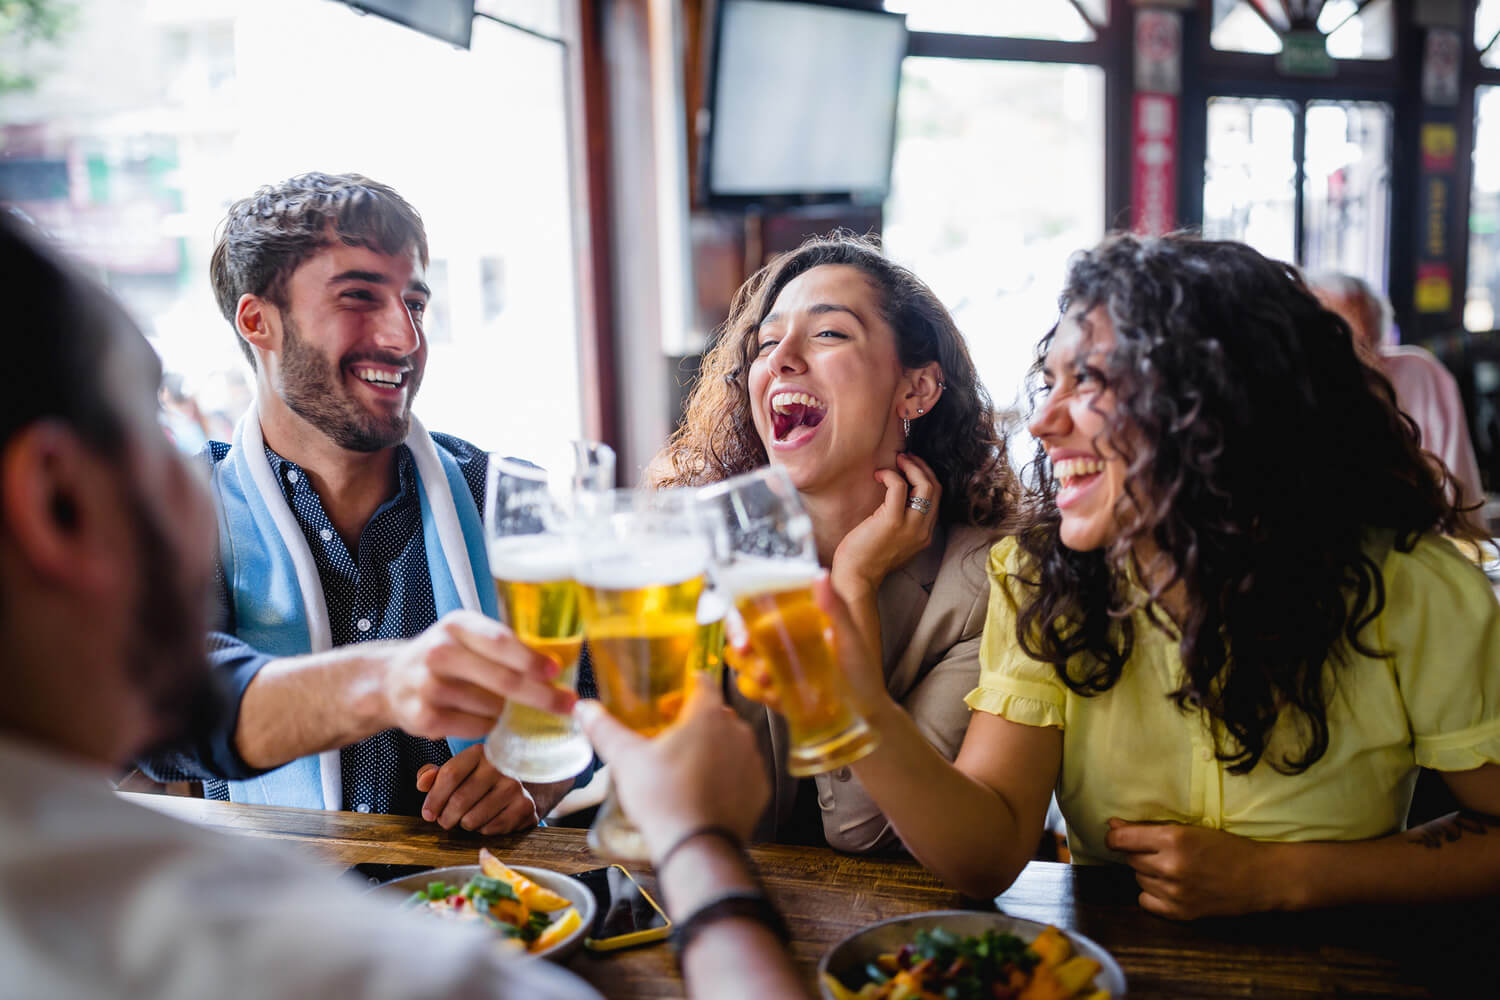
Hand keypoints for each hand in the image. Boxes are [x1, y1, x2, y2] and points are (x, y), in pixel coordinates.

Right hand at [383, 610, 574, 740]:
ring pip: (492, 708)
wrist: (392, 680)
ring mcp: (429, 687)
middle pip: (502, 680)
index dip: (530, 659)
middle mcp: (440, 652)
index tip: (555, 671)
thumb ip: (503, 646)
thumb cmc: (446, 657)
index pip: (500, 641)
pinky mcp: (424, 717)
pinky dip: (488, 726)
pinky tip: (485, 718)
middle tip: (565, 704)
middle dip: (540, 695)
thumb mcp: (468, 636)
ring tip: (509, 707)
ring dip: (510, 712)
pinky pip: (476, 727)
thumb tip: (555, 669)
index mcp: (457, 625)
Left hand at [414, 743, 538, 833]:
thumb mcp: (458, 771)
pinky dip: (482, 830)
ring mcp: (515, 786)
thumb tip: (423, 783)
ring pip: (472, 818)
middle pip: (460, 800)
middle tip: (445, 821)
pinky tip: (486, 820)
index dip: (434, 798)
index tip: (428, 813)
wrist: (523, 786)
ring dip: (464, 824)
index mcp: (480, 752)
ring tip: (468, 818)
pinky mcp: (524, 806)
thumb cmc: (482, 780)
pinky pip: (490, 828)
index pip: (450, 775)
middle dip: (445, 817)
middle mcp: (500, 766)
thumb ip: (434, 775)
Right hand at [573, 672, 768, 850]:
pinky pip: (745, 772)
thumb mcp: (626, 760)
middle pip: (718, 714)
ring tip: (688, 768)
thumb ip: (604, 729)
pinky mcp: (760, 788)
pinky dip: (730, 776)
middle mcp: (737, 731)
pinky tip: (707, 789)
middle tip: (674, 738)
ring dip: (716, 749)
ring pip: (734, 743)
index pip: (704, 683)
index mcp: (707, 715)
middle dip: (698, 721)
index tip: (675, 698)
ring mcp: (753, 760)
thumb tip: (585, 709)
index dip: (688, 687)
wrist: (696, 846)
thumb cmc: (663, 799)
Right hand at [728, 575, 889, 719]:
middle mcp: (779, 641)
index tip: (744, 637)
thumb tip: (821, 576)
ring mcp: (774, 667)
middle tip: (751, 656)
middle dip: (739, 649)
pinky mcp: (773, 691)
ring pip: (741, 664)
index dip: (740, 622)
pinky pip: (751, 689)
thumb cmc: (861, 668)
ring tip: (769, 679)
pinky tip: (775, 695)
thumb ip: (834, 607)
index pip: (753, 611)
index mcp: (794, 621)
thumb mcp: (849, 636)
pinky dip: (757, 692)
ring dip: (748, 671)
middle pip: (740, 638)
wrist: (866, 711)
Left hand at [831, 453, 940, 597]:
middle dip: (922, 467)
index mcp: (924, 535)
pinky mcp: (892, 521)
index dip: (926, 477)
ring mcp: (910, 527)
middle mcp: (923, 531)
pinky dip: (890, 475)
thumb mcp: (893, 541)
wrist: (855, 578)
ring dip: (912, 467)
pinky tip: (879, 475)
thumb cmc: (866, 559)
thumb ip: (903, 524)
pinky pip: (899, 487)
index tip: (912, 466)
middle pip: (935, 489)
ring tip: (897, 460)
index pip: (936, 499)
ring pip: (925, 486)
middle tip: (905, 457)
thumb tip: (898, 497)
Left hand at [1106, 818, 1284, 918]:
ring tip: (1172, 868)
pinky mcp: (1180, 913)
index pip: (1121, 839)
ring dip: (1148, 872)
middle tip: (1160, 851)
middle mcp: (1170, 866)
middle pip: (1130, 858)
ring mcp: (1174, 892)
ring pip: (1138, 878)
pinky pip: (1146, 901)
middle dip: (1139, 853)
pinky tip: (1169, 886)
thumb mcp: (1191, 829)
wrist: (1260, 878)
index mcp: (1173, 838)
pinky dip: (1153, 893)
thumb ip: (1150, 828)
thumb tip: (1113, 825)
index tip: (1116, 836)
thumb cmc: (1228, 848)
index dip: (1114, 836)